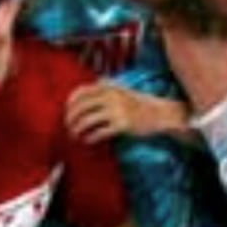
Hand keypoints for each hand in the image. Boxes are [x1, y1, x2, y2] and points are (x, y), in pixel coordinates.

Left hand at [65, 81, 187, 142]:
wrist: (159, 113)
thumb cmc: (138, 103)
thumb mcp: (119, 90)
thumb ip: (102, 89)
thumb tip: (80, 98)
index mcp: (107, 86)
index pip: (80, 92)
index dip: (70, 104)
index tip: (66, 113)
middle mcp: (110, 96)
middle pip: (80, 107)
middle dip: (70, 119)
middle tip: (68, 127)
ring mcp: (116, 110)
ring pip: (87, 121)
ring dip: (77, 130)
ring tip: (75, 135)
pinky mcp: (122, 125)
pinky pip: (99, 132)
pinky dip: (90, 137)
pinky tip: (88, 140)